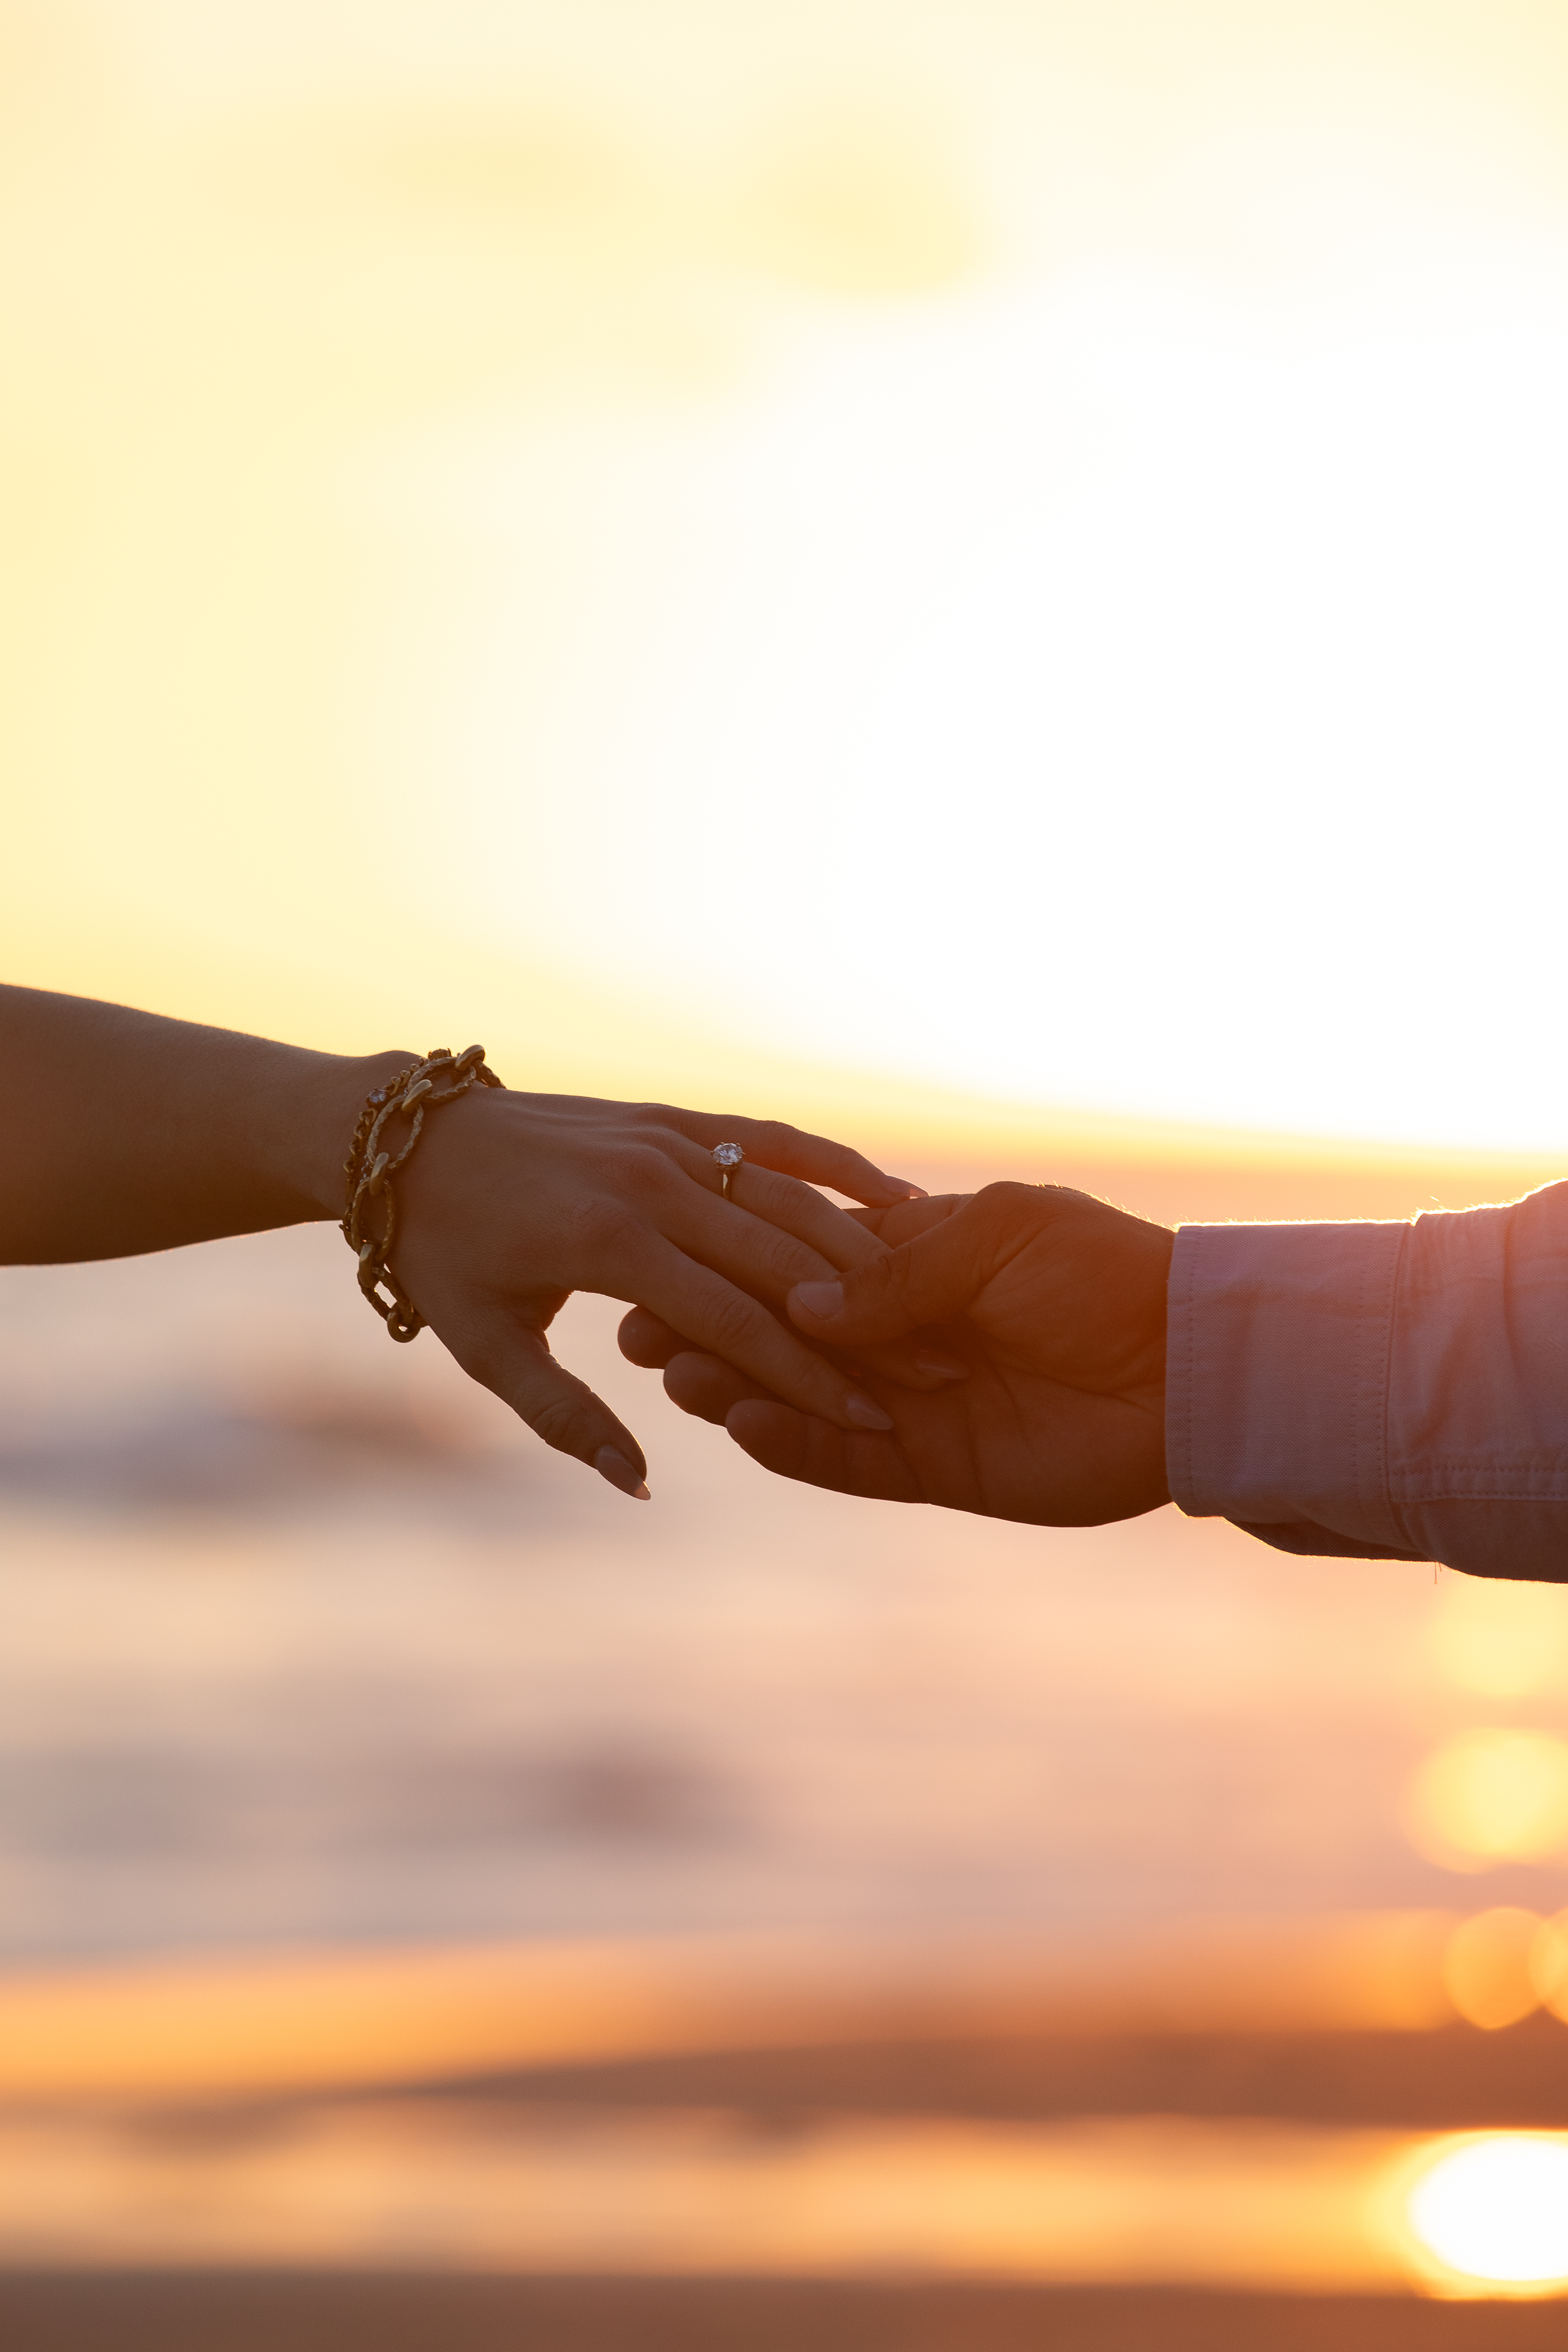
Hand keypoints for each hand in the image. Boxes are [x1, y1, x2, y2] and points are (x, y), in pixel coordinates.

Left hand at [387, 1091, 942, 1497]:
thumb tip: (639, 1482)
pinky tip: (898, 1197)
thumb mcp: (488, 1347)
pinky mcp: (673, 1116)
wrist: (407, 1143)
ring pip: (790, 1199)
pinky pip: (770, 1138)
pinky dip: (834, 1164)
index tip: (876, 1425)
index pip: (737, 1324)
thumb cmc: (445, 1256)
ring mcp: (668, 1142)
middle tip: (937, 1379)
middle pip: (783, 1266)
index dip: (811, 1380)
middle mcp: (650, 1185)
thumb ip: (567, 1416)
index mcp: (610, 1246)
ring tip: (939, 1307)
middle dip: (866, 1328)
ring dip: (868, 1255)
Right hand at [619, 1182, 1173, 1524]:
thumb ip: (898, 1265)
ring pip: (801, 1401)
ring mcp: (912, 1403)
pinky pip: (848, 1462)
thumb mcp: (997, 1235)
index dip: (736, 1268)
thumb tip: (804, 1299)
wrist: (1188, 1362)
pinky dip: (796, 1447)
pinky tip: (743, 1427)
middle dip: (709, 1330)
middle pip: (783, 1337)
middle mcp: (901, 1335)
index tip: (659, 1265)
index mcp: (916, 1262)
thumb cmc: (1104, 1272)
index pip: (802, 1266)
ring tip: (673, 1373)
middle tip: (632, 1330)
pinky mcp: (936, 1467)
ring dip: (735, 1388)